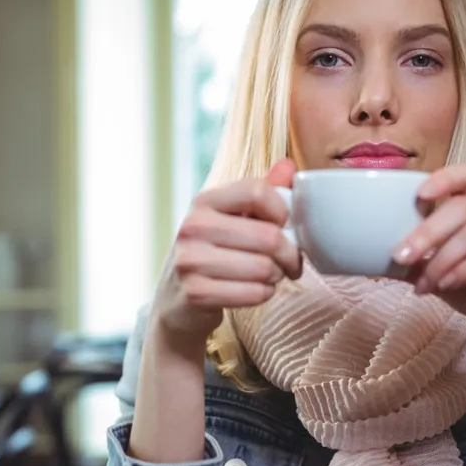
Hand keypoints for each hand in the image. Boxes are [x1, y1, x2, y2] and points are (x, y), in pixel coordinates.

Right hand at [151, 159, 301, 349]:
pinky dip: (265, 294)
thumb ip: (259, 193)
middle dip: (290, 254)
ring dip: (277, 276)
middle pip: (269, 236)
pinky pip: (254, 293)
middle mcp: (193, 227)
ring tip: (270, 275)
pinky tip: (257, 290)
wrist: (175, 299)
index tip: (285, 225)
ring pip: (265, 268)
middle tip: (290, 262)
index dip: (283, 210)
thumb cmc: (212, 253)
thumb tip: (289, 166)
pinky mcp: (197, 294)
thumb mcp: (230, 218)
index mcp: (204, 202)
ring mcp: (191, 261)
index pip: (257, 192)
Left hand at [392, 165, 465, 348]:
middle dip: (427, 232)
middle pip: (464, 207)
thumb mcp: (440, 276)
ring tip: (424, 284)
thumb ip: (415, 264)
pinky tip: (448, 286)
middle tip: (400, 256)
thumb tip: (372, 259)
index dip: (443, 178)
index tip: (419, 196)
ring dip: (443, 260)